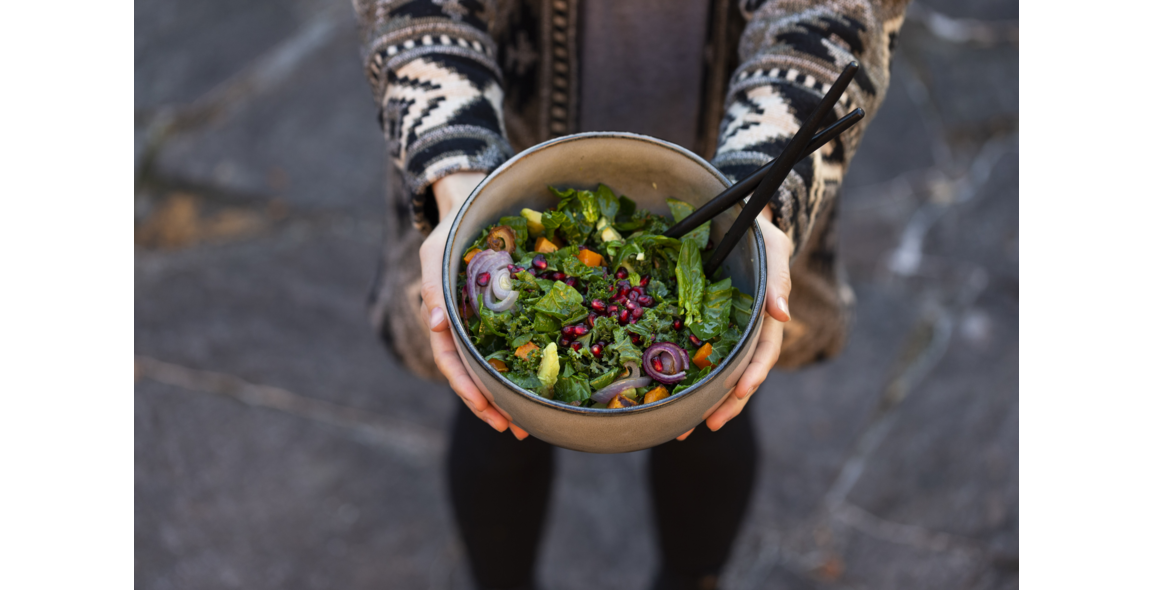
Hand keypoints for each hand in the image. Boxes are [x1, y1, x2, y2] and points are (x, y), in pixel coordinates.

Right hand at [420, 172, 530, 439]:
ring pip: (497, 367)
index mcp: (445, 318)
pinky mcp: (511, 314)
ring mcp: (488, 323)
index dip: (469, 388)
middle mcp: (466, 327)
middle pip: (476, 375)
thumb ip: (434, 286)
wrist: (473, 204)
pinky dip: (530, 366)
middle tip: (517, 429)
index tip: (487, 410)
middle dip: (494, 405)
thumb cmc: (453, 230)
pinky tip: (549, 383)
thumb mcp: (436, 254)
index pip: (452, 362)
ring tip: (533, 422)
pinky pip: (520, 344)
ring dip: (512, 396)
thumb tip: (437, 324)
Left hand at [676, 214, 790, 440]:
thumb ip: (778, 278)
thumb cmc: (757, 234)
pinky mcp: (698, 329)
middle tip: (708, 424)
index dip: (753, 373)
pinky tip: (665, 401)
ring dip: (703, 402)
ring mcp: (722, 333)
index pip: (763, 351)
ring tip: (683, 429)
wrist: (733, 221)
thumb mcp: (773, 247)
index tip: (740, 392)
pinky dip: (682, 380)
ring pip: (715, 374)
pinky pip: (691, 357)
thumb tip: (783, 314)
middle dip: (726, 403)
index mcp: (764, 317)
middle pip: (739, 374)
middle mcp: (744, 331)